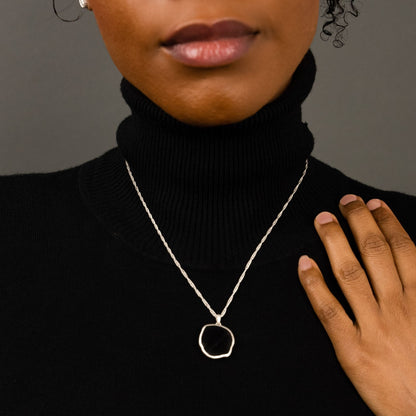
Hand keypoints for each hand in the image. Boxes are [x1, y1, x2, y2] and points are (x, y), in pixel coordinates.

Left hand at [297, 194, 415, 415]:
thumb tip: (415, 261)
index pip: (404, 250)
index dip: (387, 223)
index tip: (374, 204)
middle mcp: (398, 307)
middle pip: (375, 253)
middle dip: (359, 222)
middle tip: (345, 202)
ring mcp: (373, 327)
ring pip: (350, 274)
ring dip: (334, 242)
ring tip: (323, 220)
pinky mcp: (351, 349)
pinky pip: (329, 310)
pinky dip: (314, 284)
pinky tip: (303, 264)